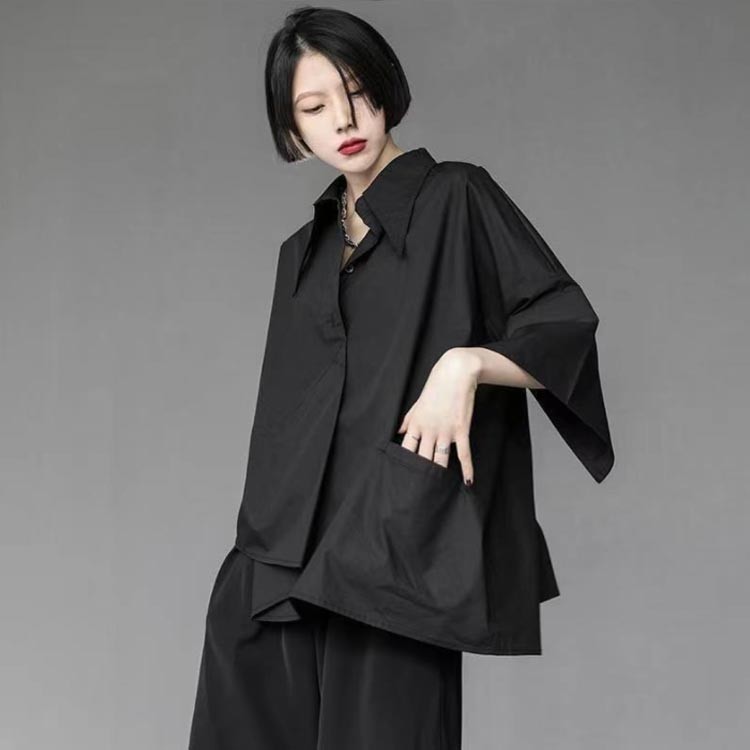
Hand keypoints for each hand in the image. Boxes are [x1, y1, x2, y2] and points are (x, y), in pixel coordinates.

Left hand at [396, 348, 481, 485]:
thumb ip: (408, 418)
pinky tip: (468, 481)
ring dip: (440, 475)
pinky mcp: (461, 429)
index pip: (407, 449)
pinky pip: (464, 453)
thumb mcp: (418, 403)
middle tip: (420, 491)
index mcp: (416, 424)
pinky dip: (467, 468)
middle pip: (423, 458)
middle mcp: (429, 430)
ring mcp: (445, 431)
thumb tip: (398, 430)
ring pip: (440, 459)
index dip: (405, 464)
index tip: (403, 476)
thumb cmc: (436, 386)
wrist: (455, 373)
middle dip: (421, 474)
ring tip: (438, 491)